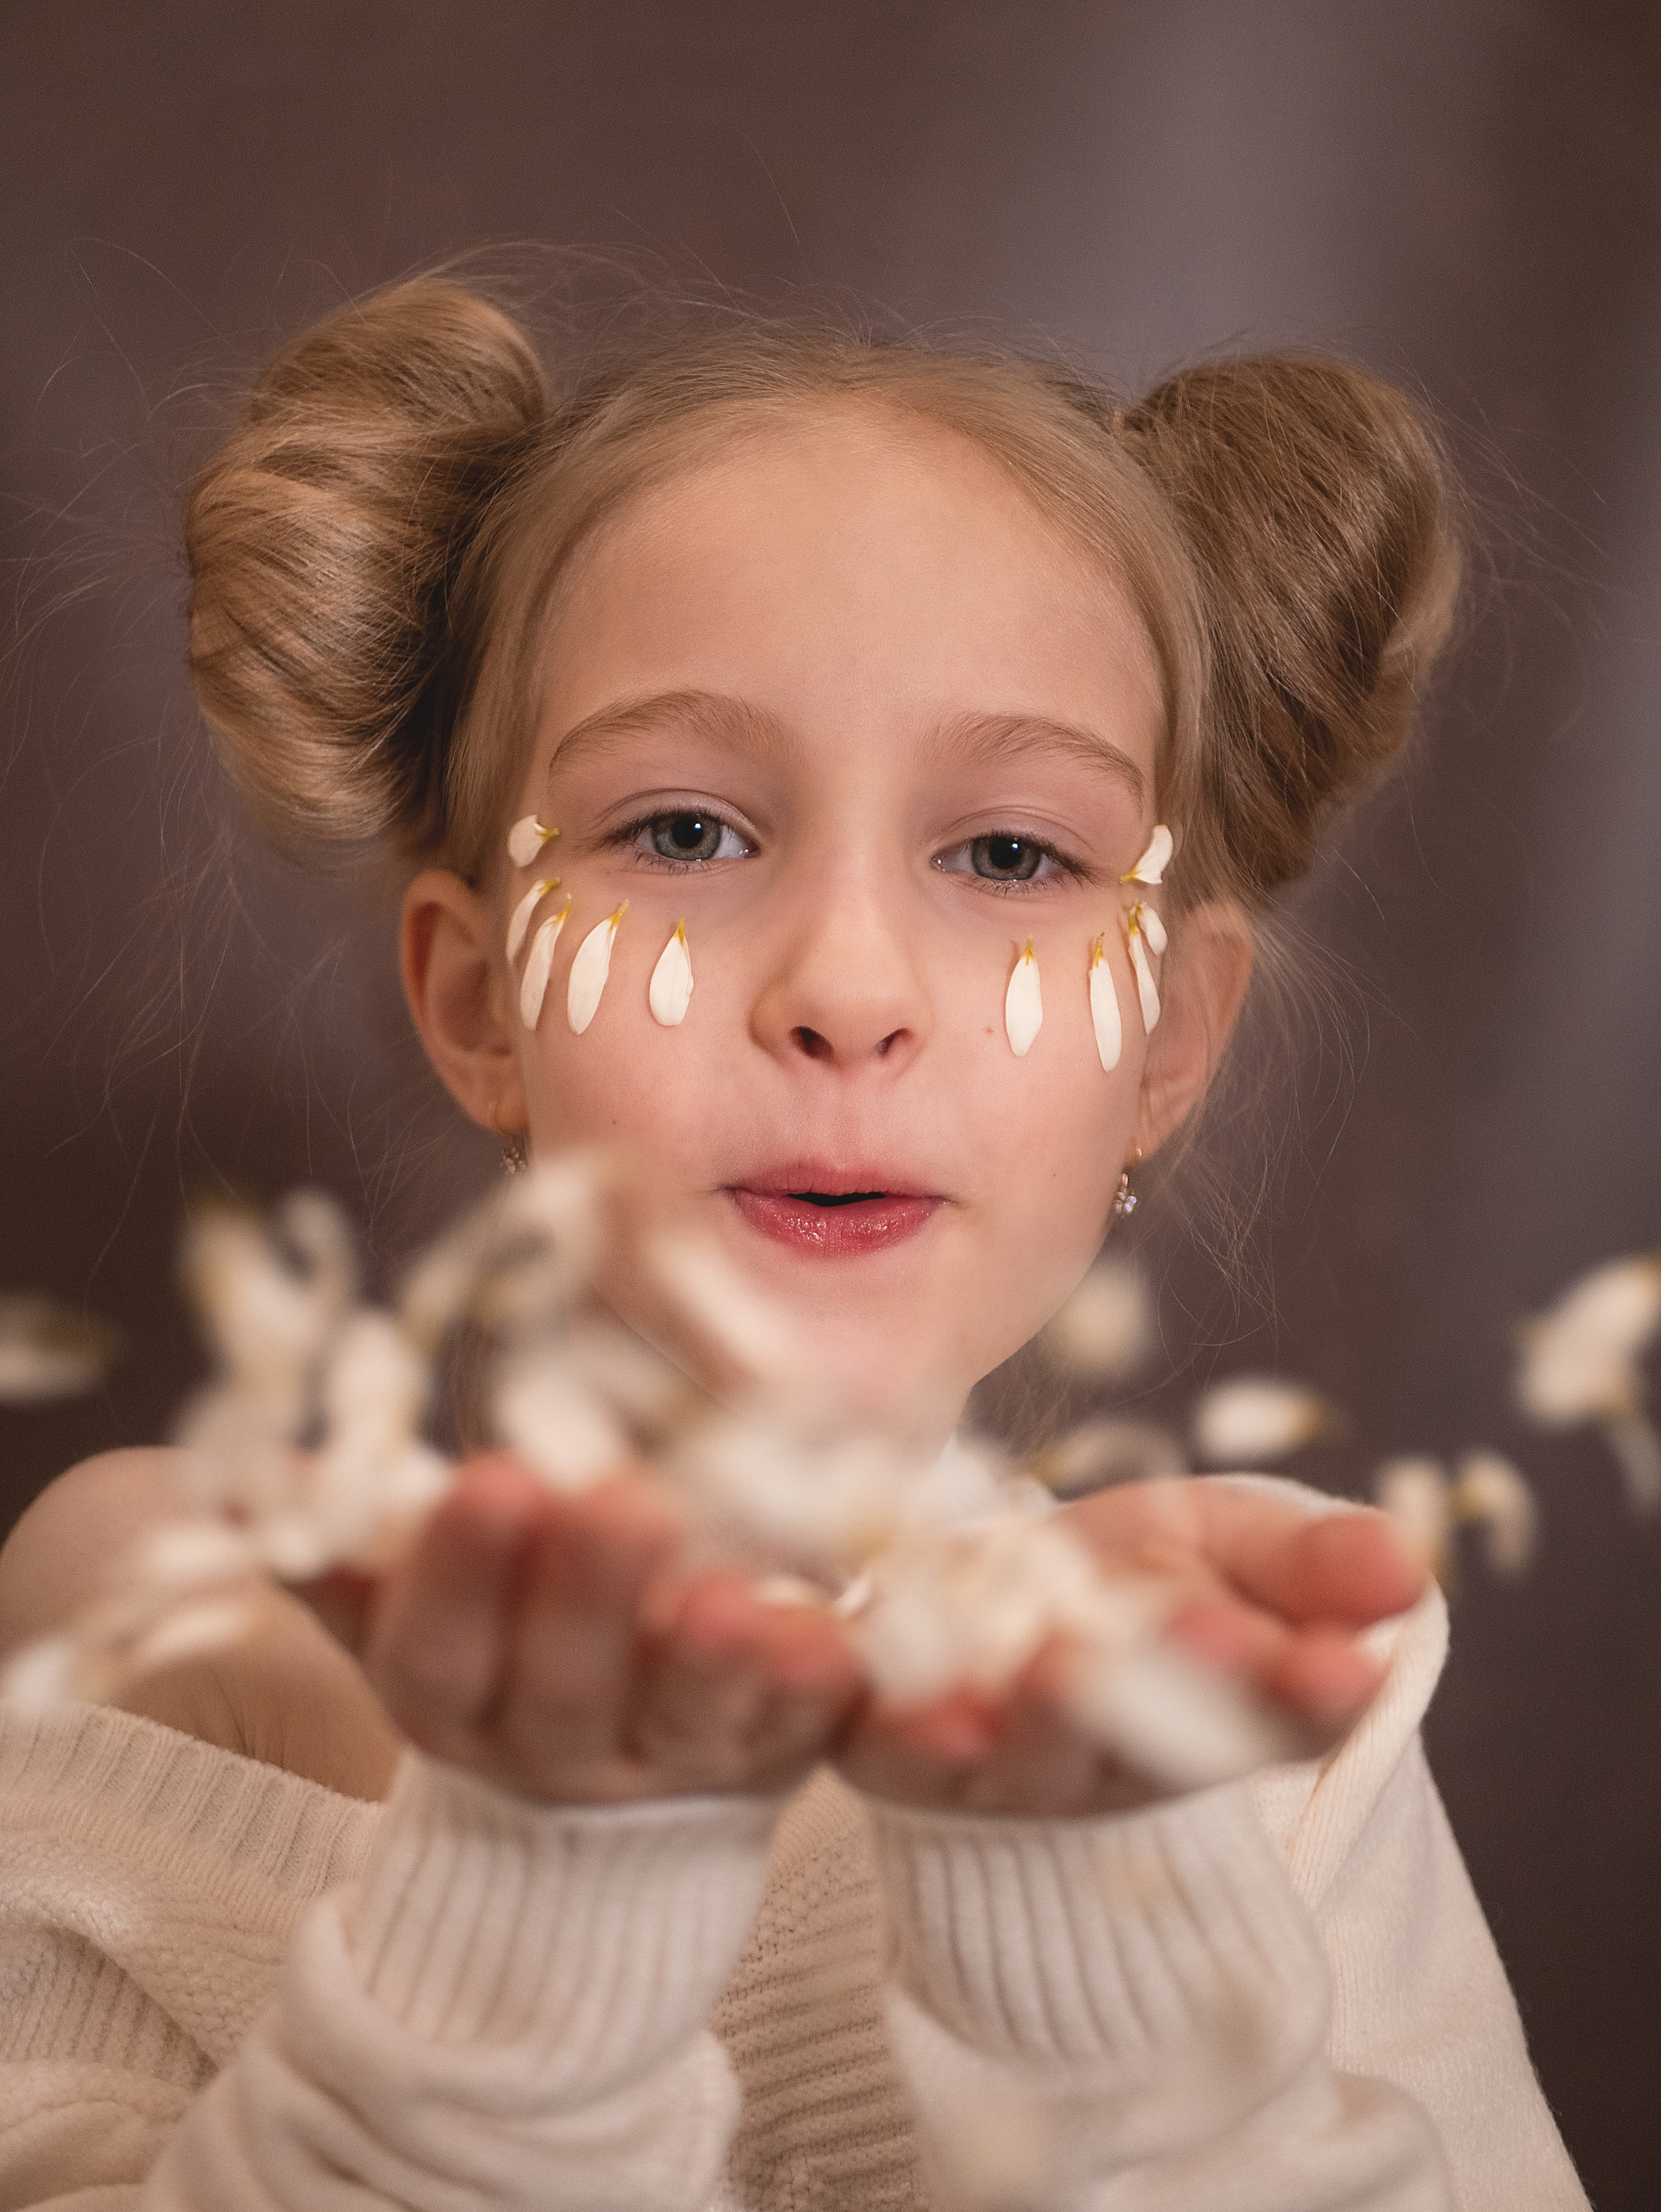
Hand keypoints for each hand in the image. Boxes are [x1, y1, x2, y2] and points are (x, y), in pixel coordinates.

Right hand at [333, 1454, 861, 1805]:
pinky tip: (834, 1645)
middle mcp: (551, 1743)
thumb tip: (253, 1479)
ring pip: (685, 1724)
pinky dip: (811, 1694)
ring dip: (713, 1664)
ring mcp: (665, 1765)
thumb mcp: (405, 1600)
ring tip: (742, 1603)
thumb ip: (347, 1543)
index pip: (436, 1649)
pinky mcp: (767, 1762)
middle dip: (590, 1597)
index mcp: (449, 1693)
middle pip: (564, 1686)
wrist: (591, 1775)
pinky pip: (796, 1738)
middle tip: (623, 1502)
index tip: (493, 1482)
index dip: (459, 1577)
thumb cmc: (494, 1636)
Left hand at [837, 1478, 1424, 1817]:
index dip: (1302, 1696)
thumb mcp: (1238, 1553)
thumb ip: (1311, 1567)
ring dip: (1039, 1719)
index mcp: (1212, 1722)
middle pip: (1140, 1746)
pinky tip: (884, 1678)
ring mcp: (990, 1766)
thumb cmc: (1145, 1582)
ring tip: (1056, 1670)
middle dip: (1179, 1697)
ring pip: (1017, 1754)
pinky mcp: (884, 1743)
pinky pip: (874, 1737)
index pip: (1272, 1717)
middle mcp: (1102, 1766)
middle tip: (1203, 1642)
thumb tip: (1402, 1566)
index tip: (1340, 1669)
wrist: (994, 1603)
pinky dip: (879, 1710)